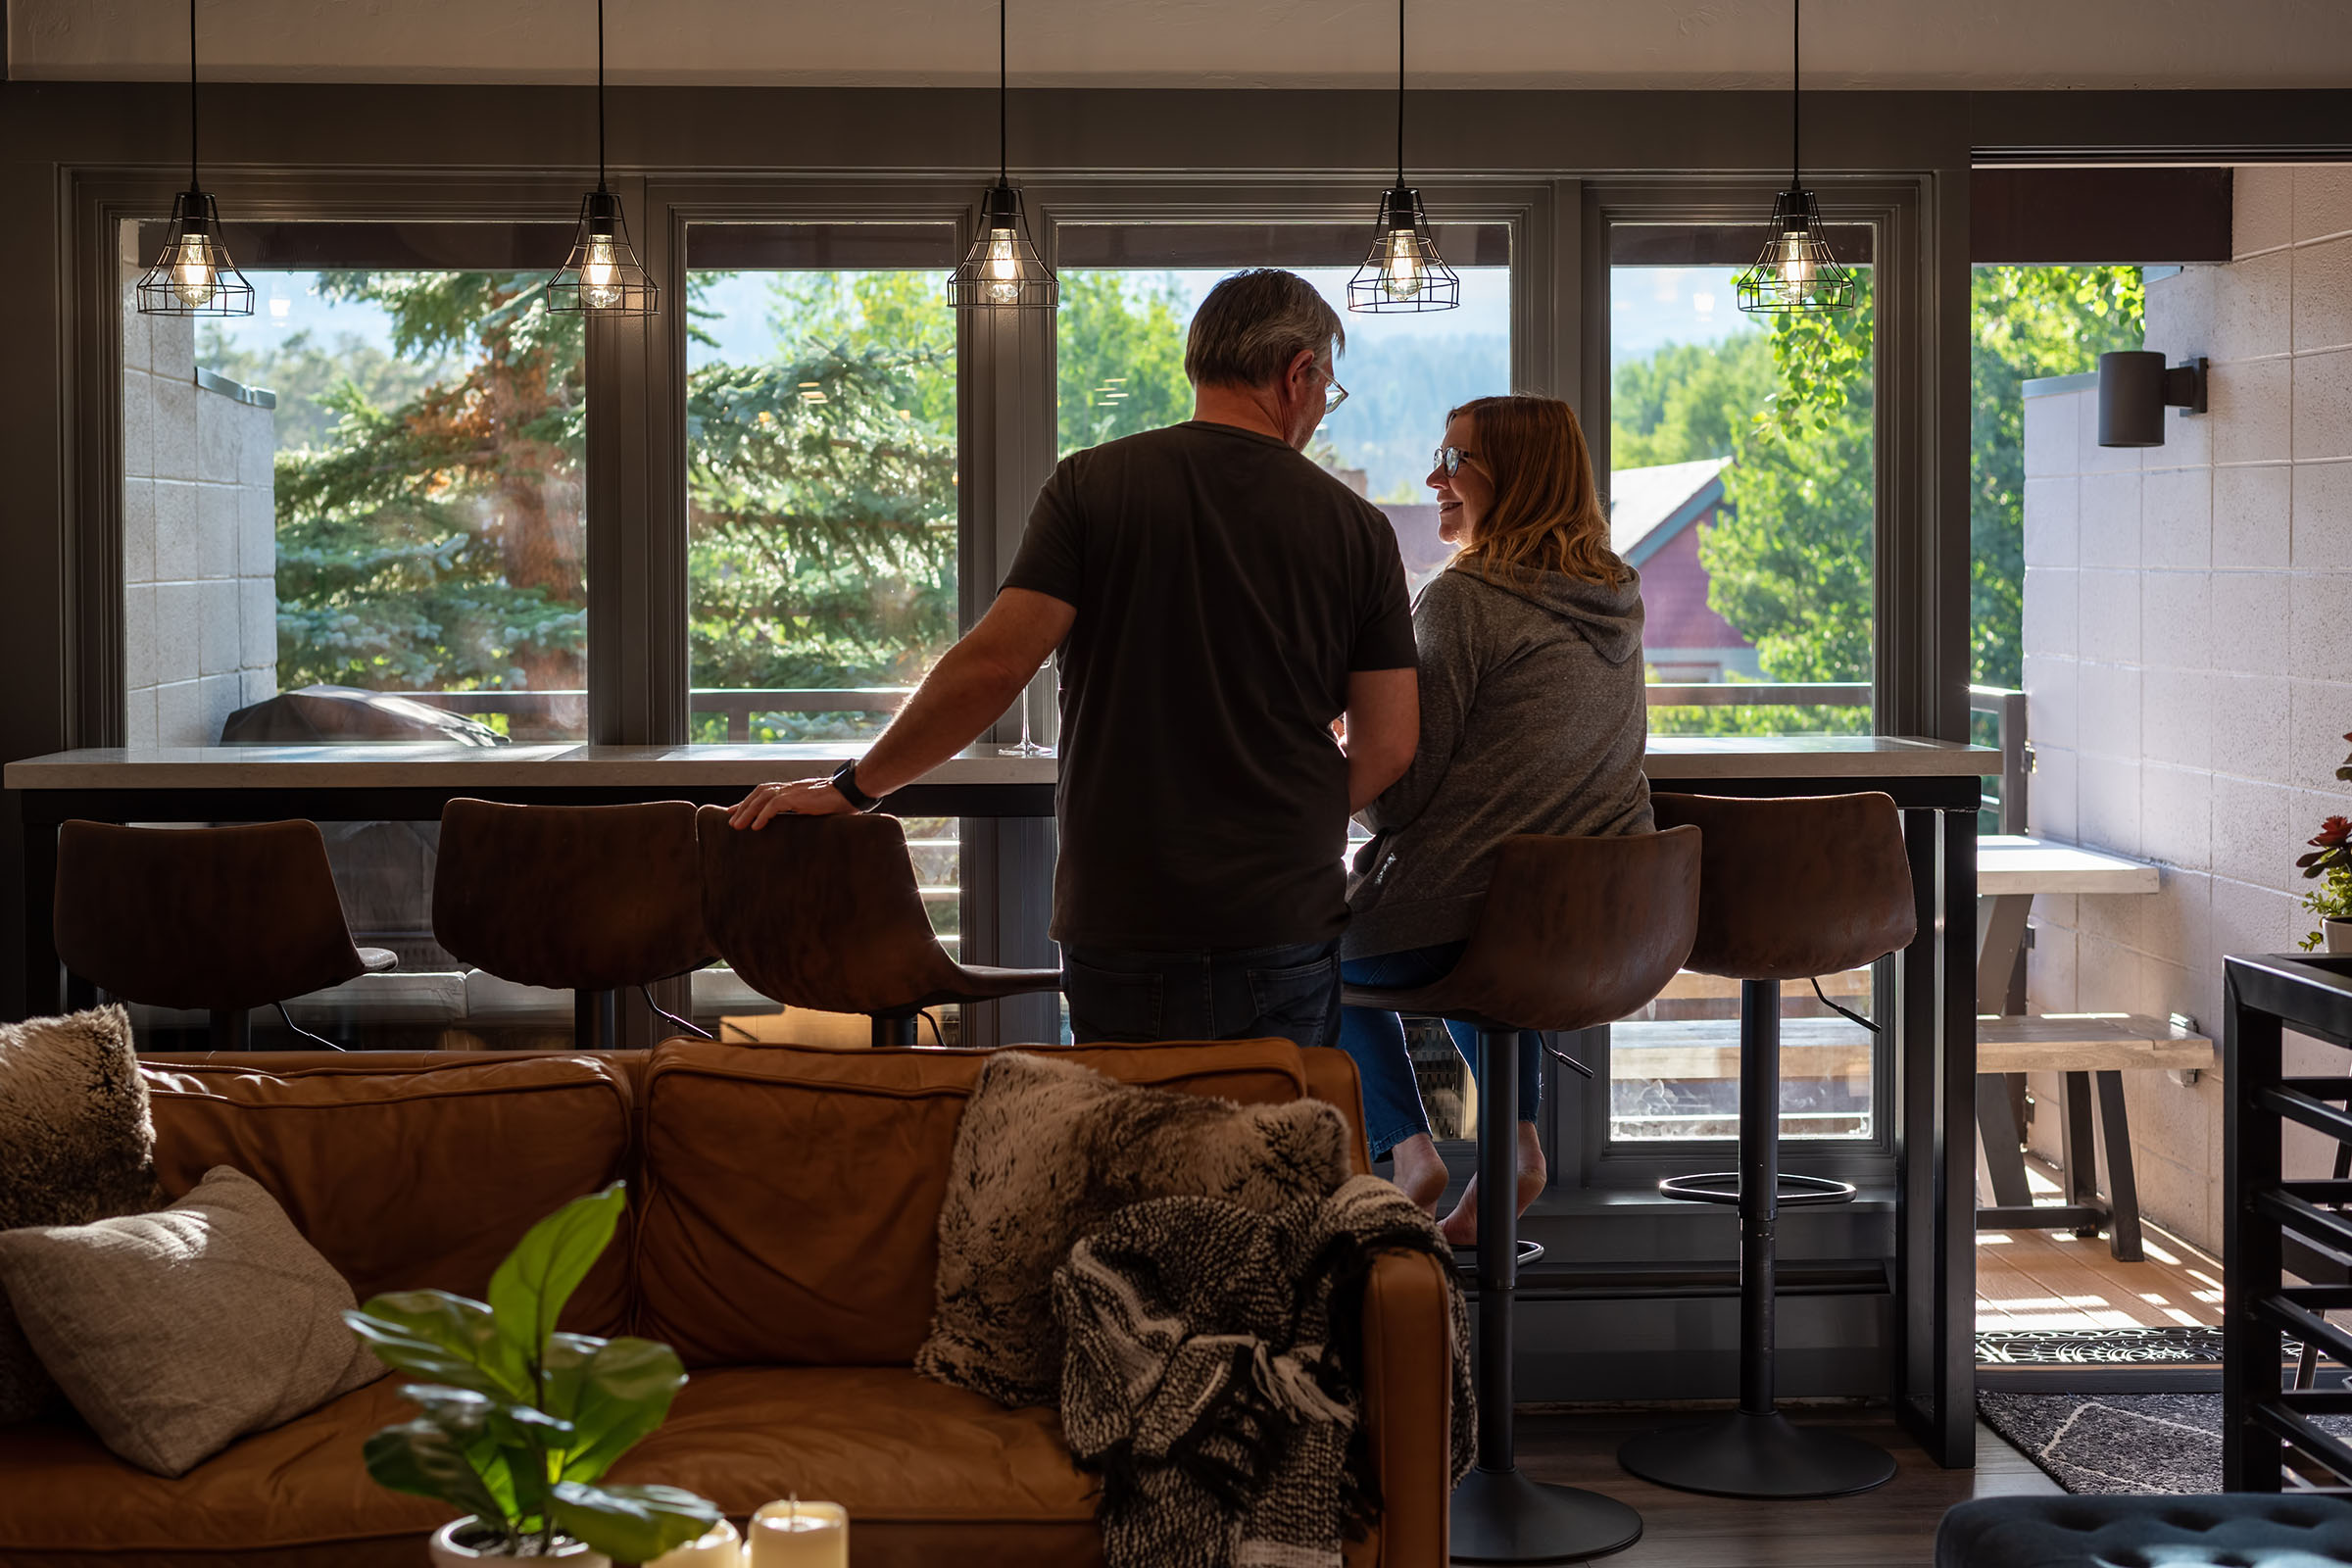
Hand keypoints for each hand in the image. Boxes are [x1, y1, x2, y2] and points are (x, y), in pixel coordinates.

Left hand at [727, 779, 853, 828]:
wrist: (850, 792)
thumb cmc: (838, 802)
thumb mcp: (815, 807)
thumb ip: (803, 812)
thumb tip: (798, 823)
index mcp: (792, 790)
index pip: (764, 792)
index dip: (749, 802)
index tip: (735, 812)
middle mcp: (789, 788)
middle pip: (759, 793)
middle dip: (743, 807)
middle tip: (730, 820)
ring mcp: (793, 790)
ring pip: (762, 797)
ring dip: (748, 811)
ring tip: (737, 826)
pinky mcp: (797, 797)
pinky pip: (775, 804)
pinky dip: (763, 815)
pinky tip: (756, 826)